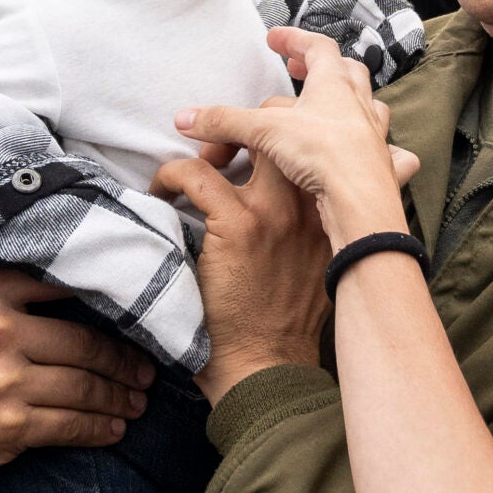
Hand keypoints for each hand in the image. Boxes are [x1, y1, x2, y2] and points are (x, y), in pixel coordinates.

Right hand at [0, 266, 155, 484]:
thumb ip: (0, 284)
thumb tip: (70, 273)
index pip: (64, 285)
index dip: (108, 299)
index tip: (136, 309)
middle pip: (85, 342)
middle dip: (124, 361)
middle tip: (148, 369)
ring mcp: (4, 381)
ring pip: (84, 386)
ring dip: (119, 396)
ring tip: (138, 399)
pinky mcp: (9, 427)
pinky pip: (70, 425)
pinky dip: (99, 428)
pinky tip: (114, 428)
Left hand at [153, 133, 334, 405]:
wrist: (267, 368)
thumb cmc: (287, 326)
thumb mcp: (324, 272)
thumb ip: (320, 233)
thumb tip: (299, 213)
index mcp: (331, 217)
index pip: (321, 149)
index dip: (289, 136)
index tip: (258, 151)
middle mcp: (311, 207)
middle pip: (289, 130)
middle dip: (256, 124)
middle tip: (227, 148)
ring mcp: (274, 214)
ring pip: (247, 139)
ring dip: (215, 141)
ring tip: (197, 164)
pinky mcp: (237, 225)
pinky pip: (196, 175)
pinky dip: (172, 176)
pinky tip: (161, 193)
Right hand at [176, 28, 417, 246]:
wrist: (361, 201)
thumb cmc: (322, 155)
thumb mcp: (263, 131)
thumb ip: (223, 122)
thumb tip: (184, 118)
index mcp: (334, 85)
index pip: (317, 46)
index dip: (294, 38)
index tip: (273, 38)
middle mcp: (360, 105)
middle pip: (348, 71)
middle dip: (323, 66)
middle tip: (300, 69)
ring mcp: (376, 136)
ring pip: (370, 107)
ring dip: (353, 102)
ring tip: (334, 108)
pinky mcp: (384, 167)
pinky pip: (391, 152)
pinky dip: (381, 150)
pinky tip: (376, 155)